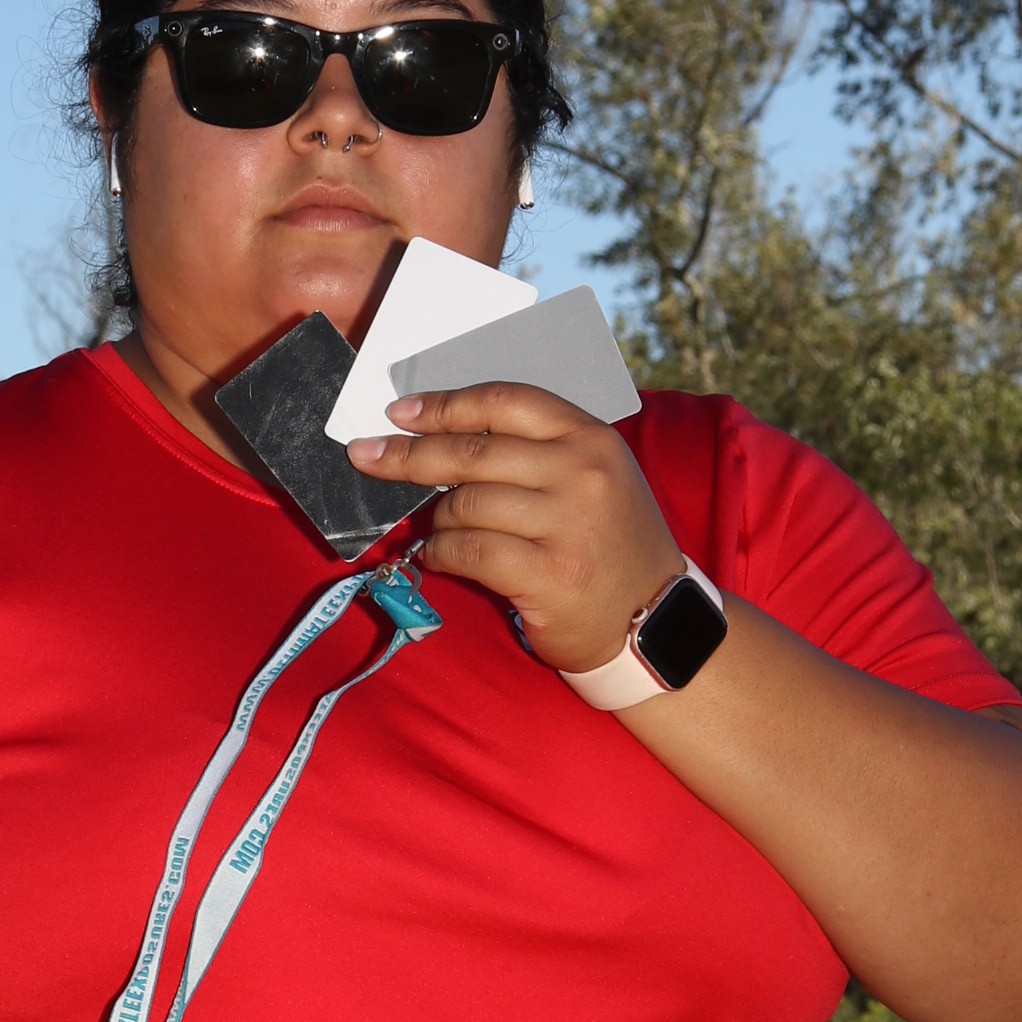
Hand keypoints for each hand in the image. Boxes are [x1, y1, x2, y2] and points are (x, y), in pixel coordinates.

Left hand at [351, 383, 684, 674]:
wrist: (654, 618)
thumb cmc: (608, 542)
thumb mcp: (593, 476)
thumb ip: (535, 449)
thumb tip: (442, 434)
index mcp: (590, 438)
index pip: (505, 402)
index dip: (445, 405)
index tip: (401, 412)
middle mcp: (582, 473)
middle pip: (473, 451)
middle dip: (409, 454)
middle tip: (367, 456)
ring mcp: (567, 524)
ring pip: (464, 504)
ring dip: (437, 519)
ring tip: (438, 530)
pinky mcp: (547, 574)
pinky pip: (467, 551)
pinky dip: (440, 554)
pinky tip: (438, 557)